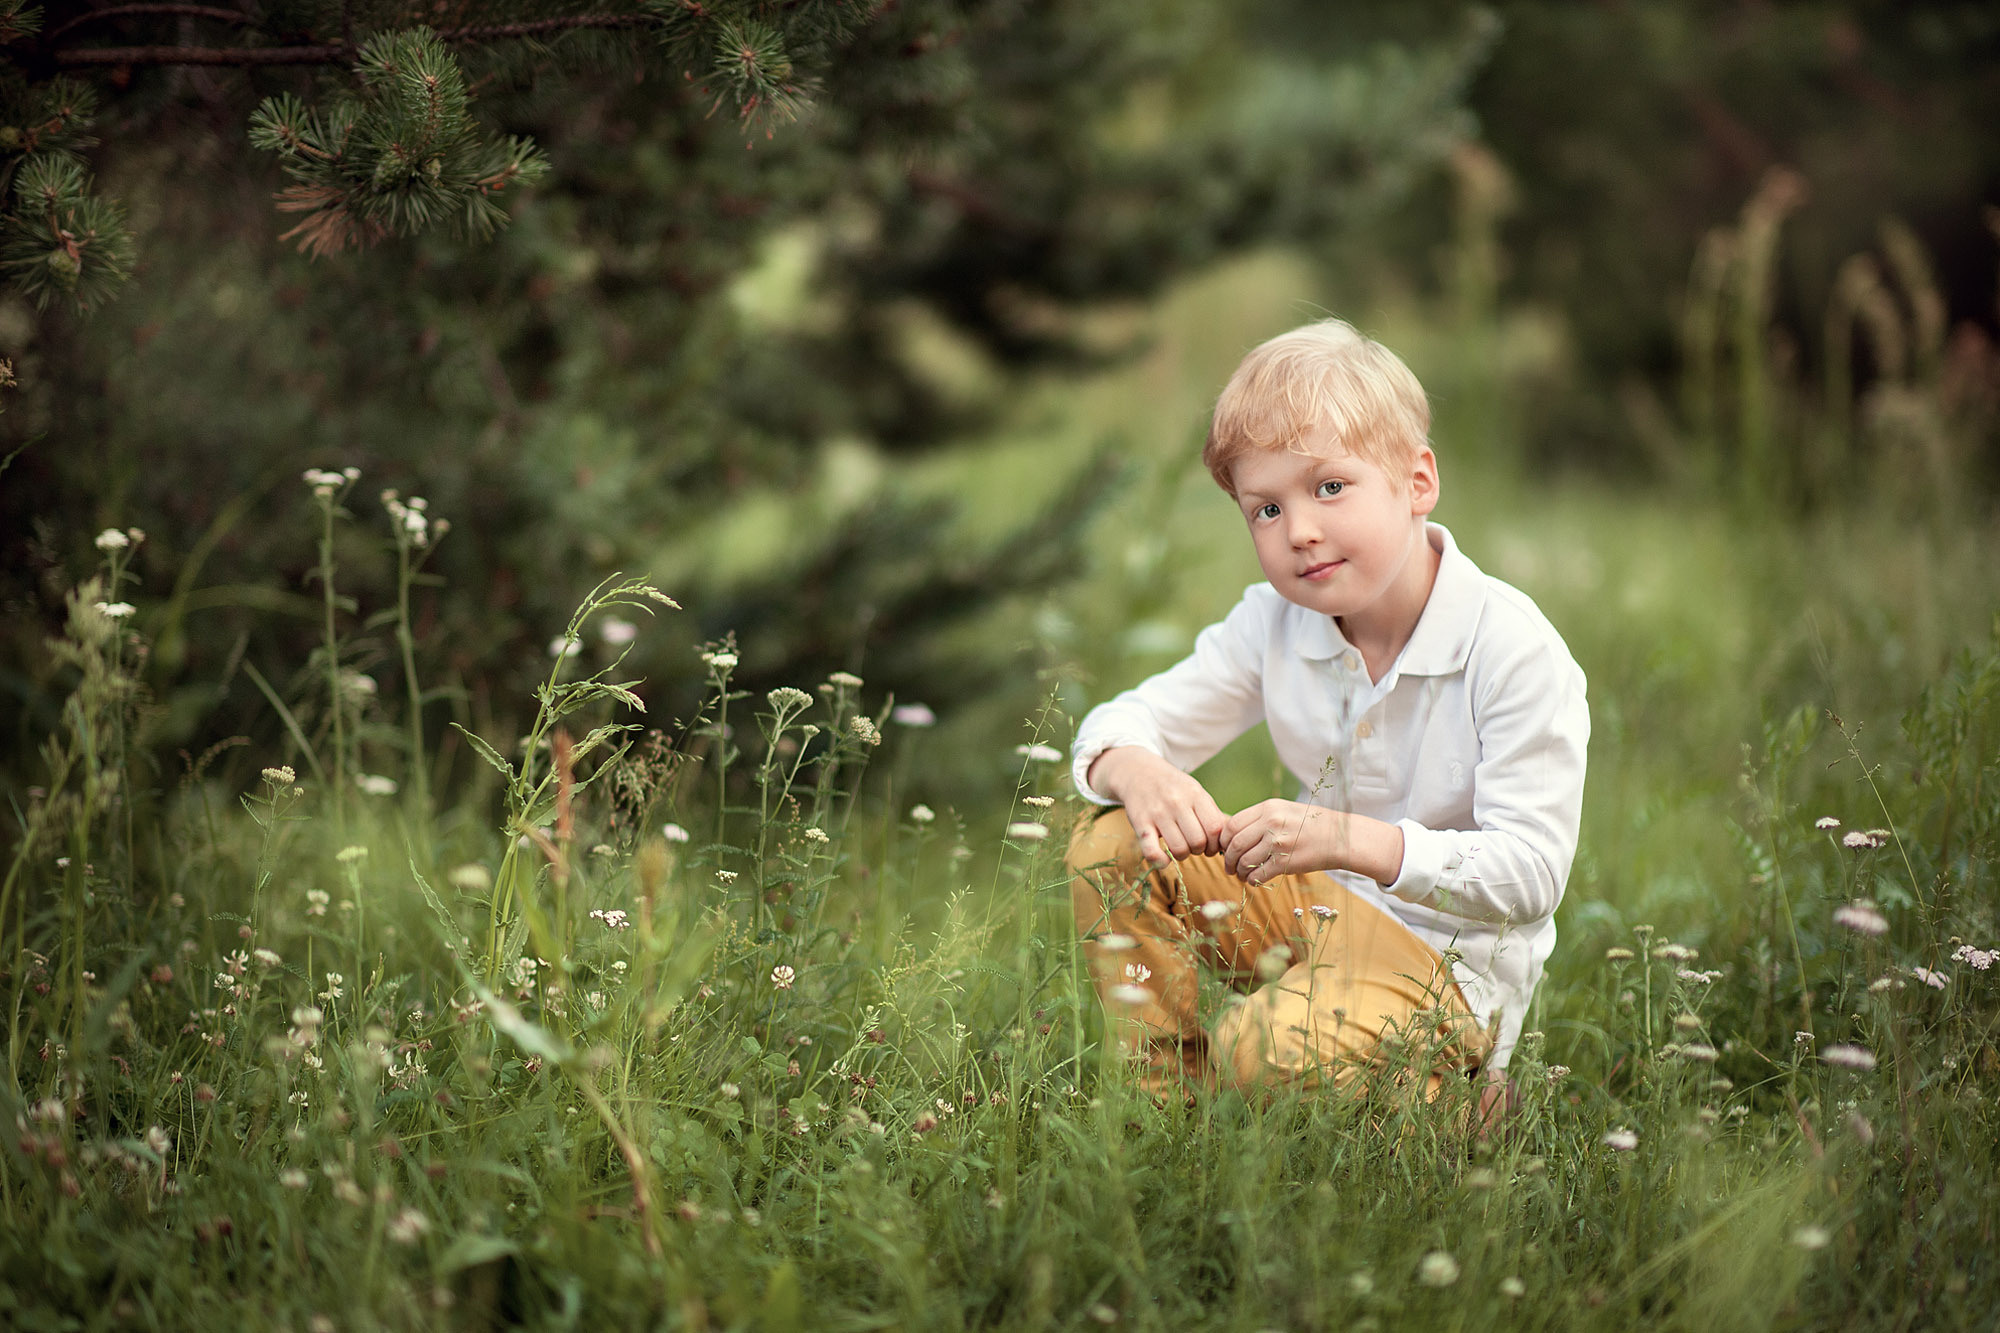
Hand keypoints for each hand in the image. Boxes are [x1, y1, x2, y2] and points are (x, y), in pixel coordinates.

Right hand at [1086, 746, 1227, 867]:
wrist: (1139, 773)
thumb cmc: (1173, 787)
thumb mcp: (1196, 792)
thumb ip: (1212, 814)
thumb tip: (1230, 839)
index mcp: (1195, 795)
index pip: (1215, 828)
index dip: (1216, 844)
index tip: (1211, 845)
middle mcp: (1177, 803)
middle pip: (1198, 841)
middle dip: (1199, 850)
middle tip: (1194, 846)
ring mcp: (1157, 813)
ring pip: (1179, 849)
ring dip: (1182, 855)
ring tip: (1180, 848)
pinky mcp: (1140, 823)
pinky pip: (1152, 852)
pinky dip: (1161, 862)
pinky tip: (1164, 859)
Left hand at [1222, 800, 1404, 885]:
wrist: (1340, 837)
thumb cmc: (1311, 824)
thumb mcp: (1284, 810)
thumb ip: (1260, 818)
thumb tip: (1232, 834)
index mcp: (1268, 808)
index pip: (1232, 824)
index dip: (1223, 840)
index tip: (1224, 848)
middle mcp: (1271, 823)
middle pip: (1234, 844)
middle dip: (1228, 859)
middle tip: (1229, 867)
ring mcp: (1279, 843)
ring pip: (1244, 862)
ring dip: (1239, 872)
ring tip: (1241, 875)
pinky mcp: (1286, 862)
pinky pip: (1258, 875)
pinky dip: (1251, 881)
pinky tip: (1253, 880)